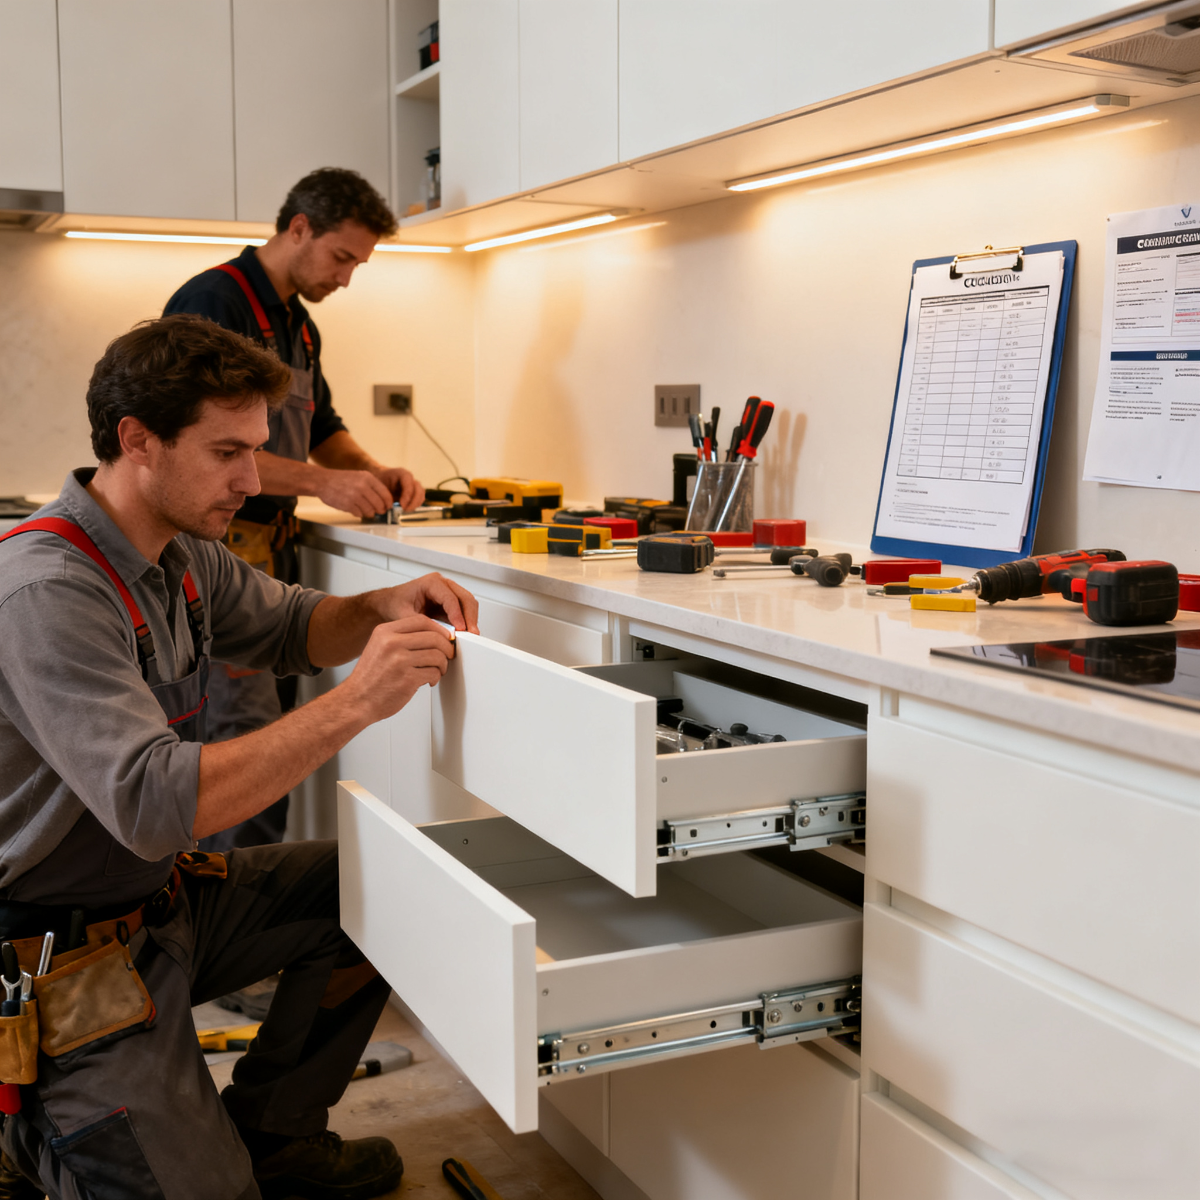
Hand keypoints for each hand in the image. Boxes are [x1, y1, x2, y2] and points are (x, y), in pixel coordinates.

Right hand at [316, 468, 393, 516]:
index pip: (385, 494)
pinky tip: (356, 509)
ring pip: (371, 511)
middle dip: (381, 510)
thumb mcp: (360, 477)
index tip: (388, 506)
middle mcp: (363, 486)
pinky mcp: (348, 505)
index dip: (388, 503)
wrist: (323, 481)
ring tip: (366, 510)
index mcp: (368, 478)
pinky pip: (360, 514)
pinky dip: (360, 514)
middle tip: (379, 511)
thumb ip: (372, 486)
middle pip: (380, 505)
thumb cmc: (342, 480)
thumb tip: (385, 500)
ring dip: (370, 513)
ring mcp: (355, 496)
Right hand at [342, 616, 456, 722]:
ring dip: (442, 665)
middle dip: (446, 648)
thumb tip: (434, 634)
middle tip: (447, 655)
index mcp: (385, 632)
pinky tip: (428, 681)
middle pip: (434, 637)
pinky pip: (434, 673)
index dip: (439, 629)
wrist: (357, 701)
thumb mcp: (379, 647)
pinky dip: (435, 678)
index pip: (422, 620)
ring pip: (437, 655)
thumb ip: (402, 638)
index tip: (445, 638)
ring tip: (435, 671)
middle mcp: (392, 643)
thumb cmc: (370, 677)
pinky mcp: (407, 679)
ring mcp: (400, 661)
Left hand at [376, 467, 424, 511]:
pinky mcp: (415, 492)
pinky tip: (408, 509)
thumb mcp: (380, 484)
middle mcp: (410, 478)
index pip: (409, 483)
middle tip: (405, 509)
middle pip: (418, 488)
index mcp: (402, 473)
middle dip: (413, 501)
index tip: (402, 504)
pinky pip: (420, 498)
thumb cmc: (380, 481)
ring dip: (416, 503)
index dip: (407, 494)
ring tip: (406, 510)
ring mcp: (413, 485)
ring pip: (421, 494)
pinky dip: (416, 504)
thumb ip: (385, 492)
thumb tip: (389, 504)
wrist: (382, 480)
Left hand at [382, 572, 479, 633]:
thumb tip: (438, 634)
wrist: (389, 603)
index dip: (457, 614)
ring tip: (470, 636)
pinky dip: (466, 622)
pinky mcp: (450, 604)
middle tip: (471, 634)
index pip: (451, 598)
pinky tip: (464, 634)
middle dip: (470, 617)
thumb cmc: (394, 604)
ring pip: (469, 604)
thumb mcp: (403, 615)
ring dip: (471, 620)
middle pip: (465, 598)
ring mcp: (449, 593)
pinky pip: (464, 611)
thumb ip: (421, 623)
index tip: (460, 629)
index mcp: (431, 583)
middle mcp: (443, 585)